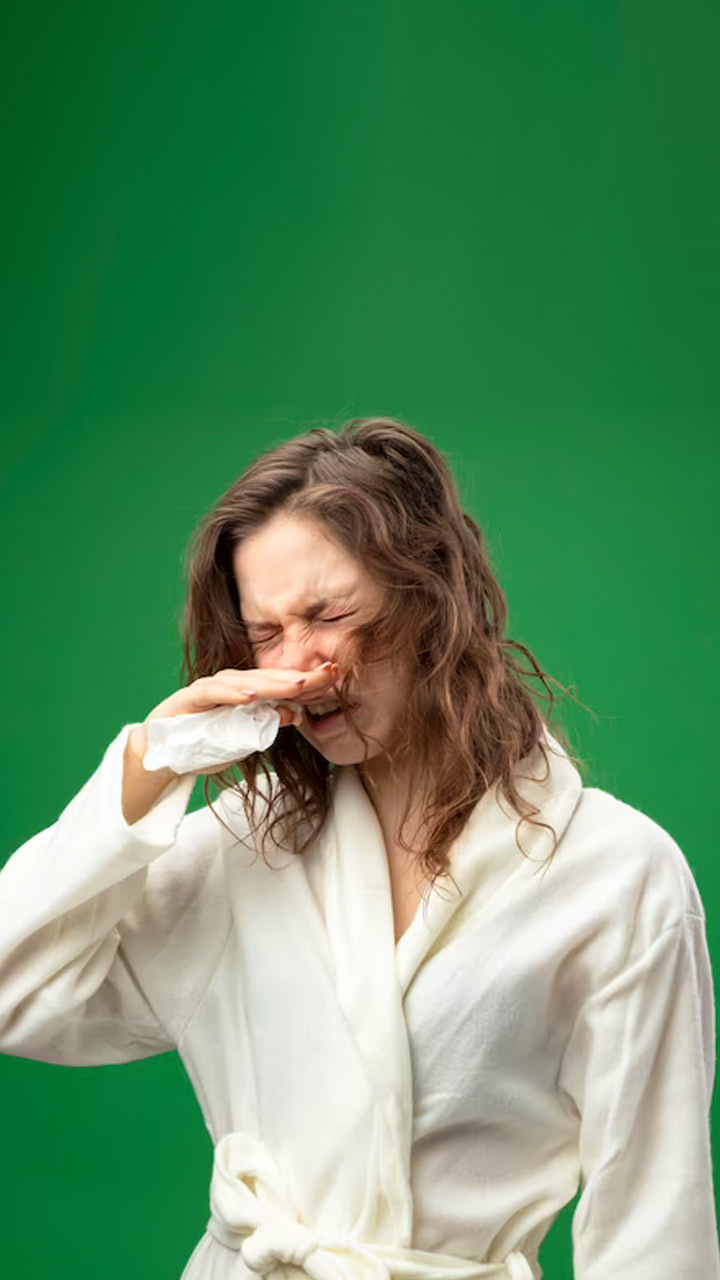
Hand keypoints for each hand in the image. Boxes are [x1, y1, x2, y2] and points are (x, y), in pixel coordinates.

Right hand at [129, 663, 338, 774]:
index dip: (308, 681)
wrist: (159, 755)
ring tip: (297, 684)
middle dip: (299, 677)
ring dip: (272, 682)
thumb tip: (296, 714)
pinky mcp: (189, 697)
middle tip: (327, 674)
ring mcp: (210, 689)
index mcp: (246, 693)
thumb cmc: (202, 744)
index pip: (281, 684)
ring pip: (245, 681)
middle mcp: (230, 685)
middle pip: (269, 678)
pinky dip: (233, 692)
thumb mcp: (242, 740)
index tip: (336, 676)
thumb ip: (266, 726)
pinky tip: (252, 695)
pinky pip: (213, 692)